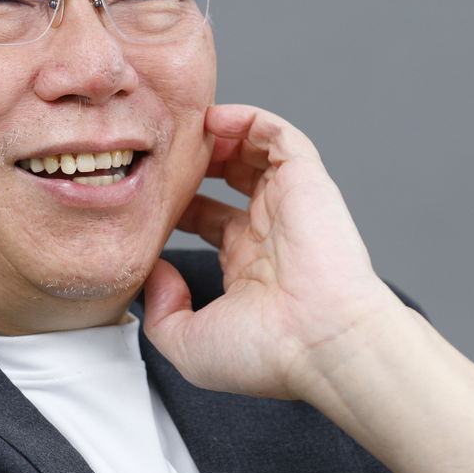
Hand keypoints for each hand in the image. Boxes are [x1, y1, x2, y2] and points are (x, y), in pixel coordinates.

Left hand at [142, 104, 412, 399]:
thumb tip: (153, 270)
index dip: (180, 201)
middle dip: (198, 162)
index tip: (149, 193)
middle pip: (232, 179)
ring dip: (222, 135)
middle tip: (166, 151)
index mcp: (248, 268)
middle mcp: (269, 232)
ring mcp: (289, 204)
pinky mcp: (308, 181)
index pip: (210, 219)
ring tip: (187, 127)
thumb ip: (160, 310)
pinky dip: (250, 120)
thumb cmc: (267, 354)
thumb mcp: (189, 345)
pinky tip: (215, 118)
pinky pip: (279, 136)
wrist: (323, 344)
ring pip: (255, 151)